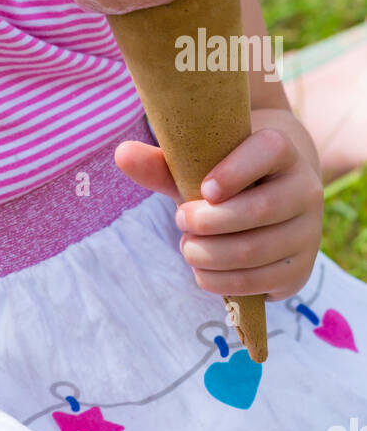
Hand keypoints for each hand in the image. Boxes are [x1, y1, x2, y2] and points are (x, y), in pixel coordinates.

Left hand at [115, 115, 324, 301]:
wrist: (269, 191)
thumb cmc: (224, 173)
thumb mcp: (198, 163)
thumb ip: (162, 163)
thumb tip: (121, 154)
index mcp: (280, 148)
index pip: (267, 151)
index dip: (236, 170)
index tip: (203, 189)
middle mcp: (304, 187)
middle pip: (261, 209)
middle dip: (211, 222)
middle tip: (180, 220)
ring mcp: (308, 230)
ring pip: (261, 249)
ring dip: (213, 255)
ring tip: (188, 248)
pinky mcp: (302, 266)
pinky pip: (266, 282)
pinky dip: (227, 282)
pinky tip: (203, 273)